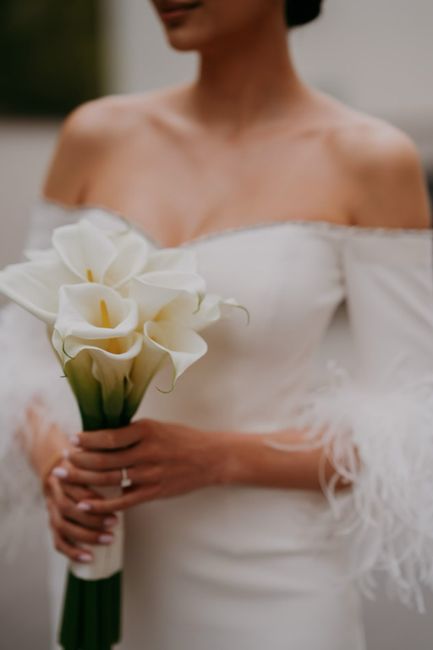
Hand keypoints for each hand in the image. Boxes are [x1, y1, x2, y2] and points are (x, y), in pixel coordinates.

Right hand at [44, 450, 118, 562]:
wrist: (59, 468)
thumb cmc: (85, 463)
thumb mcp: (94, 455)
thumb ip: (111, 459)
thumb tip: (141, 467)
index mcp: (65, 472)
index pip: (74, 485)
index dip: (92, 496)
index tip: (114, 500)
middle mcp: (55, 491)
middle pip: (68, 507)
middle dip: (92, 518)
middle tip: (115, 522)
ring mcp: (51, 509)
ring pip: (63, 525)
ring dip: (86, 535)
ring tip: (109, 539)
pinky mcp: (53, 524)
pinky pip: (58, 540)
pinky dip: (72, 552)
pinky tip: (88, 558)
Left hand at [52, 418, 229, 513]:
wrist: (211, 458)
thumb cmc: (183, 440)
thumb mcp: (158, 427)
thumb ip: (134, 432)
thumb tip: (103, 436)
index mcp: (146, 430)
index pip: (109, 436)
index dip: (87, 440)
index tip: (73, 439)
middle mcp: (146, 451)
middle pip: (104, 459)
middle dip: (78, 460)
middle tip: (62, 460)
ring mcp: (150, 473)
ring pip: (109, 478)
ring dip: (84, 479)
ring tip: (66, 477)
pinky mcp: (154, 491)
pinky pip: (123, 500)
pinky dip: (102, 503)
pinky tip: (85, 504)